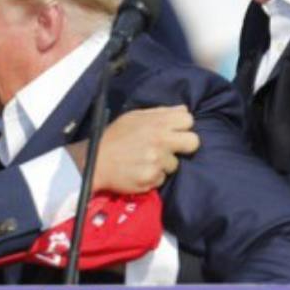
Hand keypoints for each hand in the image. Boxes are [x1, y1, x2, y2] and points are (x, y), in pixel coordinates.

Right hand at [74, 105, 199, 193]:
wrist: (95, 161)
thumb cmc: (115, 137)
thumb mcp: (135, 116)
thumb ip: (161, 113)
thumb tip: (184, 110)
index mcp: (157, 122)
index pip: (188, 120)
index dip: (182, 127)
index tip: (173, 132)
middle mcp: (160, 140)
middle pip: (193, 142)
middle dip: (185, 146)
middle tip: (170, 149)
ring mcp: (157, 161)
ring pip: (175, 164)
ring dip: (163, 164)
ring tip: (145, 161)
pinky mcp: (151, 178)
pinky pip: (162, 178)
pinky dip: (153, 176)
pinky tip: (140, 171)